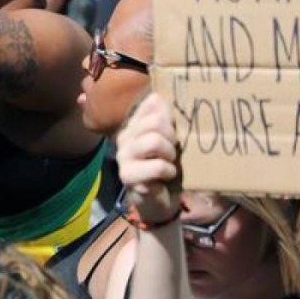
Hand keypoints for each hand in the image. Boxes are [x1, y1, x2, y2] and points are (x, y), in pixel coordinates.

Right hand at [115, 93, 183, 222]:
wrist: (159, 202)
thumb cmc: (166, 167)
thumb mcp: (170, 141)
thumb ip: (167, 119)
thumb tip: (160, 96)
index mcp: (135, 124)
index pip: (152, 104)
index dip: (170, 115)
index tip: (176, 129)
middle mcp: (125, 137)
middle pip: (155, 122)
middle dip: (172, 136)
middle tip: (174, 150)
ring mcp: (124, 156)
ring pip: (154, 141)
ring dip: (170, 154)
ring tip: (170, 163)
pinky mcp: (128, 175)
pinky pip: (157, 166)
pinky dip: (169, 171)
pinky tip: (167, 176)